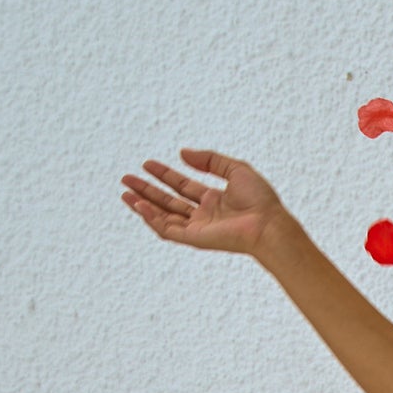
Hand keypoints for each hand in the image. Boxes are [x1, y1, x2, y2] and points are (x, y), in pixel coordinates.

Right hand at [119, 149, 286, 255]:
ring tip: (125, 193)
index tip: (147, 164)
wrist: (268, 224)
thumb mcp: (235, 169)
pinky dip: (152, 219)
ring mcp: (198, 228)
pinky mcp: (195, 239)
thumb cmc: (260, 200)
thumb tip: (182, 153)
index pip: (182, 186)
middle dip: (147, 190)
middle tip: (126, 179)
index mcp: (214, 200)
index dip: (164, 175)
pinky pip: (168, 230)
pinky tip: (140, 206)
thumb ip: (209, 159)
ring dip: (143, 205)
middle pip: (169, 201)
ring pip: (164, 217)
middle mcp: (204, 215)